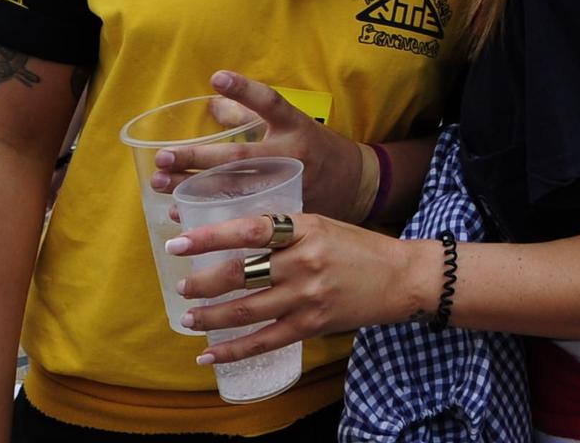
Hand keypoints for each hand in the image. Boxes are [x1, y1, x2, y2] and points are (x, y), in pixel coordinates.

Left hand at [149, 72, 368, 221]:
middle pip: (240, 156)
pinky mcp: (282, 212)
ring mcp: (286, 186)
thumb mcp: (293, 124)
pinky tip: (182, 212)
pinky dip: (209, 214)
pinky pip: (240, 214)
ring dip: (194, 188)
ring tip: (161, 182)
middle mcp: (291, 156)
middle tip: (163, 157)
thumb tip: (213, 102)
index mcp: (295, 127)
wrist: (355, 183)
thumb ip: (251, 114)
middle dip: (198, 158)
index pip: (271, 102)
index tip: (217, 77)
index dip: (245, 90)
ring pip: (234, 189)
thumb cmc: (315, 147)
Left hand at [170, 211, 422, 360]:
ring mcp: (308, 295)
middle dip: (202, 282)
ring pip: (246, 310)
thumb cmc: (357, 248)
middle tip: (179, 285)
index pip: (250, 230)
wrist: (399, 277)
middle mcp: (304, 260)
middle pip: (241, 273)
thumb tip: (233, 237)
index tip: (179, 240)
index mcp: (305, 227)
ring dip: (210, 316)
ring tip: (189, 318)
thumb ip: (283, 231)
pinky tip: (209, 355)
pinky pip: (264, 341)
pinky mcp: (312, 325)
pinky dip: (232, 351)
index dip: (210, 236)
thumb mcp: (321, 225)